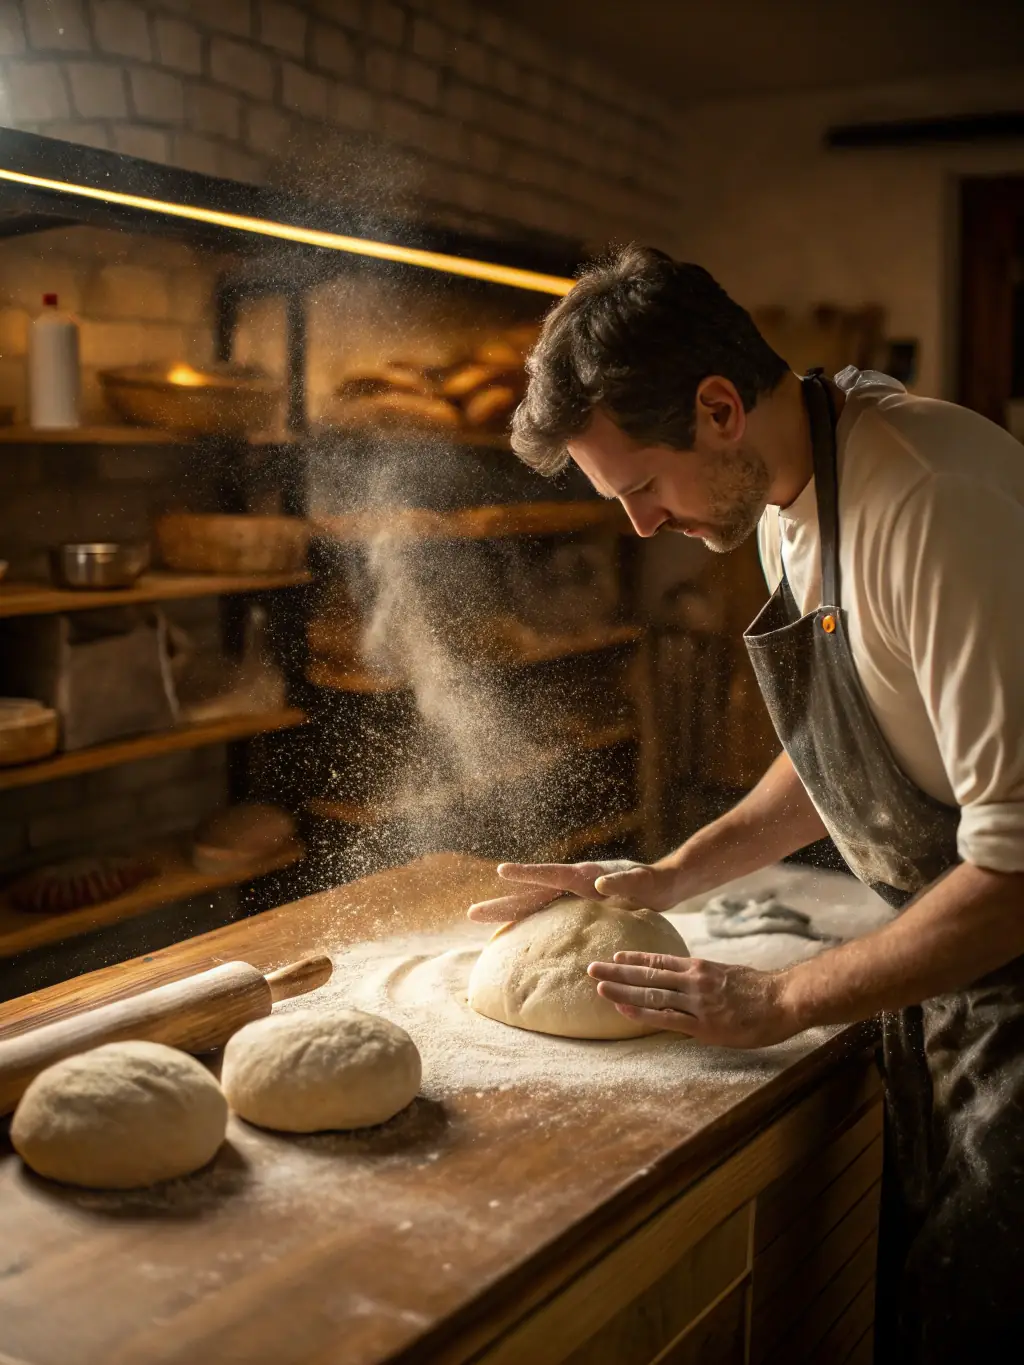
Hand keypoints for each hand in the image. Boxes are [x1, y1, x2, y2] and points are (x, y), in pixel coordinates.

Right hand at [468, 859, 686, 922]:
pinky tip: (512, 932)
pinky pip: (545, 914)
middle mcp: (572, 883)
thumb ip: (623, 881)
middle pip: (531, 894)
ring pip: (533, 904)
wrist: (661, 887)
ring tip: (479, 918)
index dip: (527, 874)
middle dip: (503, 903)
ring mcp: (571, 895)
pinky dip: (526, 920)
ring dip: (508, 912)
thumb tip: (599, 883)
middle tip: (472, 913)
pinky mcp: (575, 906)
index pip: (550, 874)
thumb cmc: (653, 883)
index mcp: (584, 875)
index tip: (502, 871)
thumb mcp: (642, 883)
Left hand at [587, 951, 798, 1048]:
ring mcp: (697, 1003)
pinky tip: (623, 1010)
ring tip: (599, 986)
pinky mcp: (704, 1025)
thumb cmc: (761, 989)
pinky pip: (667, 1019)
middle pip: (648, 975)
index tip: (615, 957)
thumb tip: (690, 979)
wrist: (786, 999)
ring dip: (622, 990)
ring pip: (651, 995)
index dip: (635, 960)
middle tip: (591, 968)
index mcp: (700, 968)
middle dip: (618, 972)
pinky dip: (642, 1014)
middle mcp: (693, 981)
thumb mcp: (729, 974)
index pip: (660, 962)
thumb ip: (707, 978)